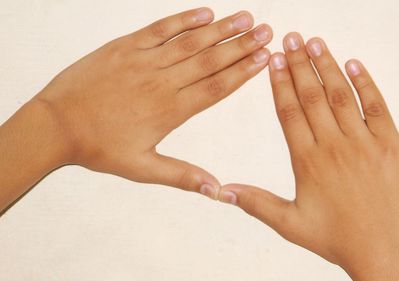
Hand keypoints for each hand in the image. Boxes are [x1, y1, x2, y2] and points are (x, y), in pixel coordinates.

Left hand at [34, 8, 271, 191]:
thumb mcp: (141, 168)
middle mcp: (162, 82)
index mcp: (170, 110)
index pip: (216, 88)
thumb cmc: (98, 148)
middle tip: (267, 32)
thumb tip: (215, 189)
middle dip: (242, 46)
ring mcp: (144, 61)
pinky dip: (183, 20)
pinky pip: (159, 30)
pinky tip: (205, 13)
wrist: (56, 125)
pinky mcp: (125, 47)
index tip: (264, 59)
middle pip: (210, 61)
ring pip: (190, 42)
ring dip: (221, 30)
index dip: (243, 72)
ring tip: (246, 18)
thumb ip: (182, 176)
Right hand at [220, 33, 398, 279]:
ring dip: (327, 66)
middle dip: (298, 64)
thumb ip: (255, 203)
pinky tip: (353, 65)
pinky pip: (377, 107)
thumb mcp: (290, 225)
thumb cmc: (337, 240)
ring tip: (314, 43)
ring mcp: (364, 144)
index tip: (273, 61)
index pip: (289, 112)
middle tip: (289, 38)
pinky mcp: (391, 146)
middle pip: (312, 96)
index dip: (279, 83)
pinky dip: (365, 84)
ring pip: (341, 95)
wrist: (384, 253)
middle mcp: (334, 147)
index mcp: (308, 162)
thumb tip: (221, 191)